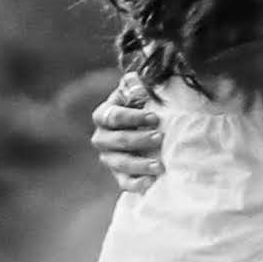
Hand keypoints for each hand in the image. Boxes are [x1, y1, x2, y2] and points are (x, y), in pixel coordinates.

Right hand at [91, 79, 164, 193]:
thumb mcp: (138, 94)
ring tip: (160, 166)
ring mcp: (109, 158)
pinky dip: (137, 184)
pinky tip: (151, 183)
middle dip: (139, 139)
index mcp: (104, 115)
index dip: (133, 117)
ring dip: (140, 164)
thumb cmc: (142, 106)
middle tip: (160, 137)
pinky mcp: (119, 175)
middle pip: (118, 140)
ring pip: (121, 163)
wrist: (144, 129)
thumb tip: (134, 77)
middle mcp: (102, 138)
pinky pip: (124, 182)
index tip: (154, 117)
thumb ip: (135, 87)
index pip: (114, 116)